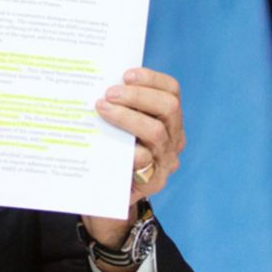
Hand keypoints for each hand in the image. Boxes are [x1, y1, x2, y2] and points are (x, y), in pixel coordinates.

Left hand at [81, 68, 183, 251]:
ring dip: (127, 116)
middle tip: (109, 93)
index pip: (172, 91)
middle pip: (169, 108)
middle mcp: (174, 139)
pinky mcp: (153, 181)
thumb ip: (118, 106)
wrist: (108, 198)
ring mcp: (166, 161)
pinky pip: (143, 161)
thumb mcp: (118, 126)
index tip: (126, 74)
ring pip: (156, 132)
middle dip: (138, 96)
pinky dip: (124, 148)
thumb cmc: (111, 153)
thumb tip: (97, 79)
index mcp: (169, 120)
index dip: (152, 79)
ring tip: (102, 108)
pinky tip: (104, 142)